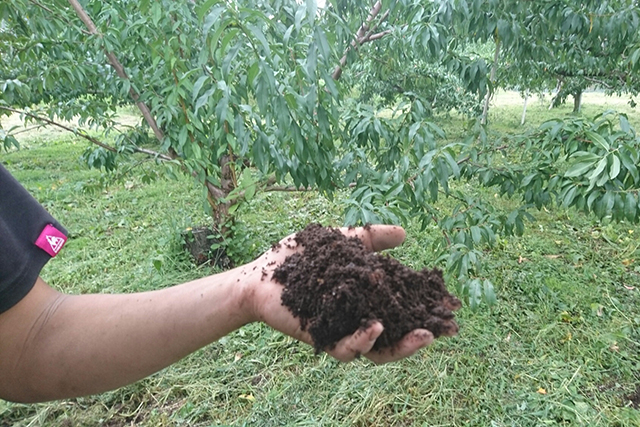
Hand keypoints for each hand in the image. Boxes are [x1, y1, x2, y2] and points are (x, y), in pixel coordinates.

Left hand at [241, 225, 436, 363]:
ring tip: (424, 335)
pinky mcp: (321, 341)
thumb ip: (370, 239)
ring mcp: (341, 332)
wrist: (260, 275)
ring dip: (403, 346)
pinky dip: (363, 340)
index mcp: (366, 300)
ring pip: (378, 351)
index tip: (453, 303)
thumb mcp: (341, 242)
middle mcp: (358, 320)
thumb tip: (405, 235)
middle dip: (425, 332)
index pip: (404, 307)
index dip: (428, 306)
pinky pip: (346, 349)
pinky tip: (376, 326)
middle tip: (449, 328)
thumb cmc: (298, 260)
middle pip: (398, 335)